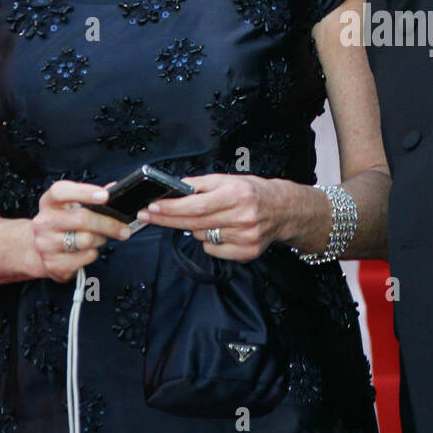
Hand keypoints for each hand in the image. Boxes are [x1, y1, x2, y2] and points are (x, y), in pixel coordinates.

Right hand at [31, 179, 131, 281]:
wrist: (40, 251)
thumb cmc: (63, 225)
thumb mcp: (71, 206)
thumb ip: (91, 197)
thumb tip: (114, 188)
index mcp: (49, 203)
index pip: (61, 191)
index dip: (83, 192)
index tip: (105, 195)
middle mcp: (44, 222)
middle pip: (81, 219)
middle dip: (108, 224)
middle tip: (124, 229)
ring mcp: (46, 244)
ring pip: (86, 240)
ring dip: (101, 239)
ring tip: (100, 238)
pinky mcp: (53, 264)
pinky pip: (85, 257)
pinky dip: (93, 254)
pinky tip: (88, 251)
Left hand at [136, 173, 286, 260]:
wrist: (284, 210)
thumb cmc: (253, 192)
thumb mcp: (229, 179)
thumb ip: (201, 183)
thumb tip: (175, 188)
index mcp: (237, 195)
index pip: (196, 205)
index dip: (171, 208)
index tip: (152, 207)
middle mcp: (242, 217)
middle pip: (194, 223)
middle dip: (167, 219)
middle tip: (148, 215)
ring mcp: (245, 237)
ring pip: (202, 236)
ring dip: (195, 228)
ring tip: (210, 218)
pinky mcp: (247, 252)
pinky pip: (213, 249)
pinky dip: (210, 241)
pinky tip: (222, 231)